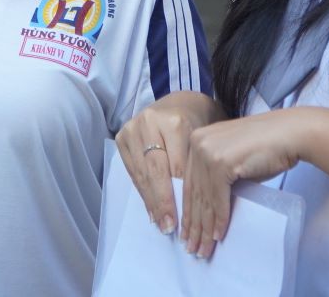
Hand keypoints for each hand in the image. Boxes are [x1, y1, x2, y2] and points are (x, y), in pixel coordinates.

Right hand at [115, 91, 222, 235]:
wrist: (181, 101)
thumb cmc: (199, 122)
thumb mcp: (206, 140)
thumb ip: (199, 166)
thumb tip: (195, 208)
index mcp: (175, 121)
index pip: (177, 167)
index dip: (180, 195)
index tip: (182, 220)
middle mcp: (150, 122)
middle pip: (155, 171)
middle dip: (162, 202)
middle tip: (168, 227)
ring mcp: (133, 128)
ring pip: (141, 173)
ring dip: (150, 201)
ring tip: (159, 222)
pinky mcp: (122, 136)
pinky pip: (131, 170)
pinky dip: (142, 190)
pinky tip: (150, 208)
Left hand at [181, 108, 305, 258]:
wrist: (290, 134)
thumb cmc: (267, 147)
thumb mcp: (233, 160)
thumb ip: (217, 177)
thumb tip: (209, 209)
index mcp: (197, 139)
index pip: (189, 183)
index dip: (187, 212)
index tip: (186, 233)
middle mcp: (198, 143)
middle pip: (194, 193)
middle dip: (194, 226)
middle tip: (192, 249)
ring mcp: (208, 151)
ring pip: (205, 199)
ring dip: (205, 229)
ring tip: (202, 250)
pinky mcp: (221, 162)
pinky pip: (218, 199)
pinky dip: (220, 220)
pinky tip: (218, 236)